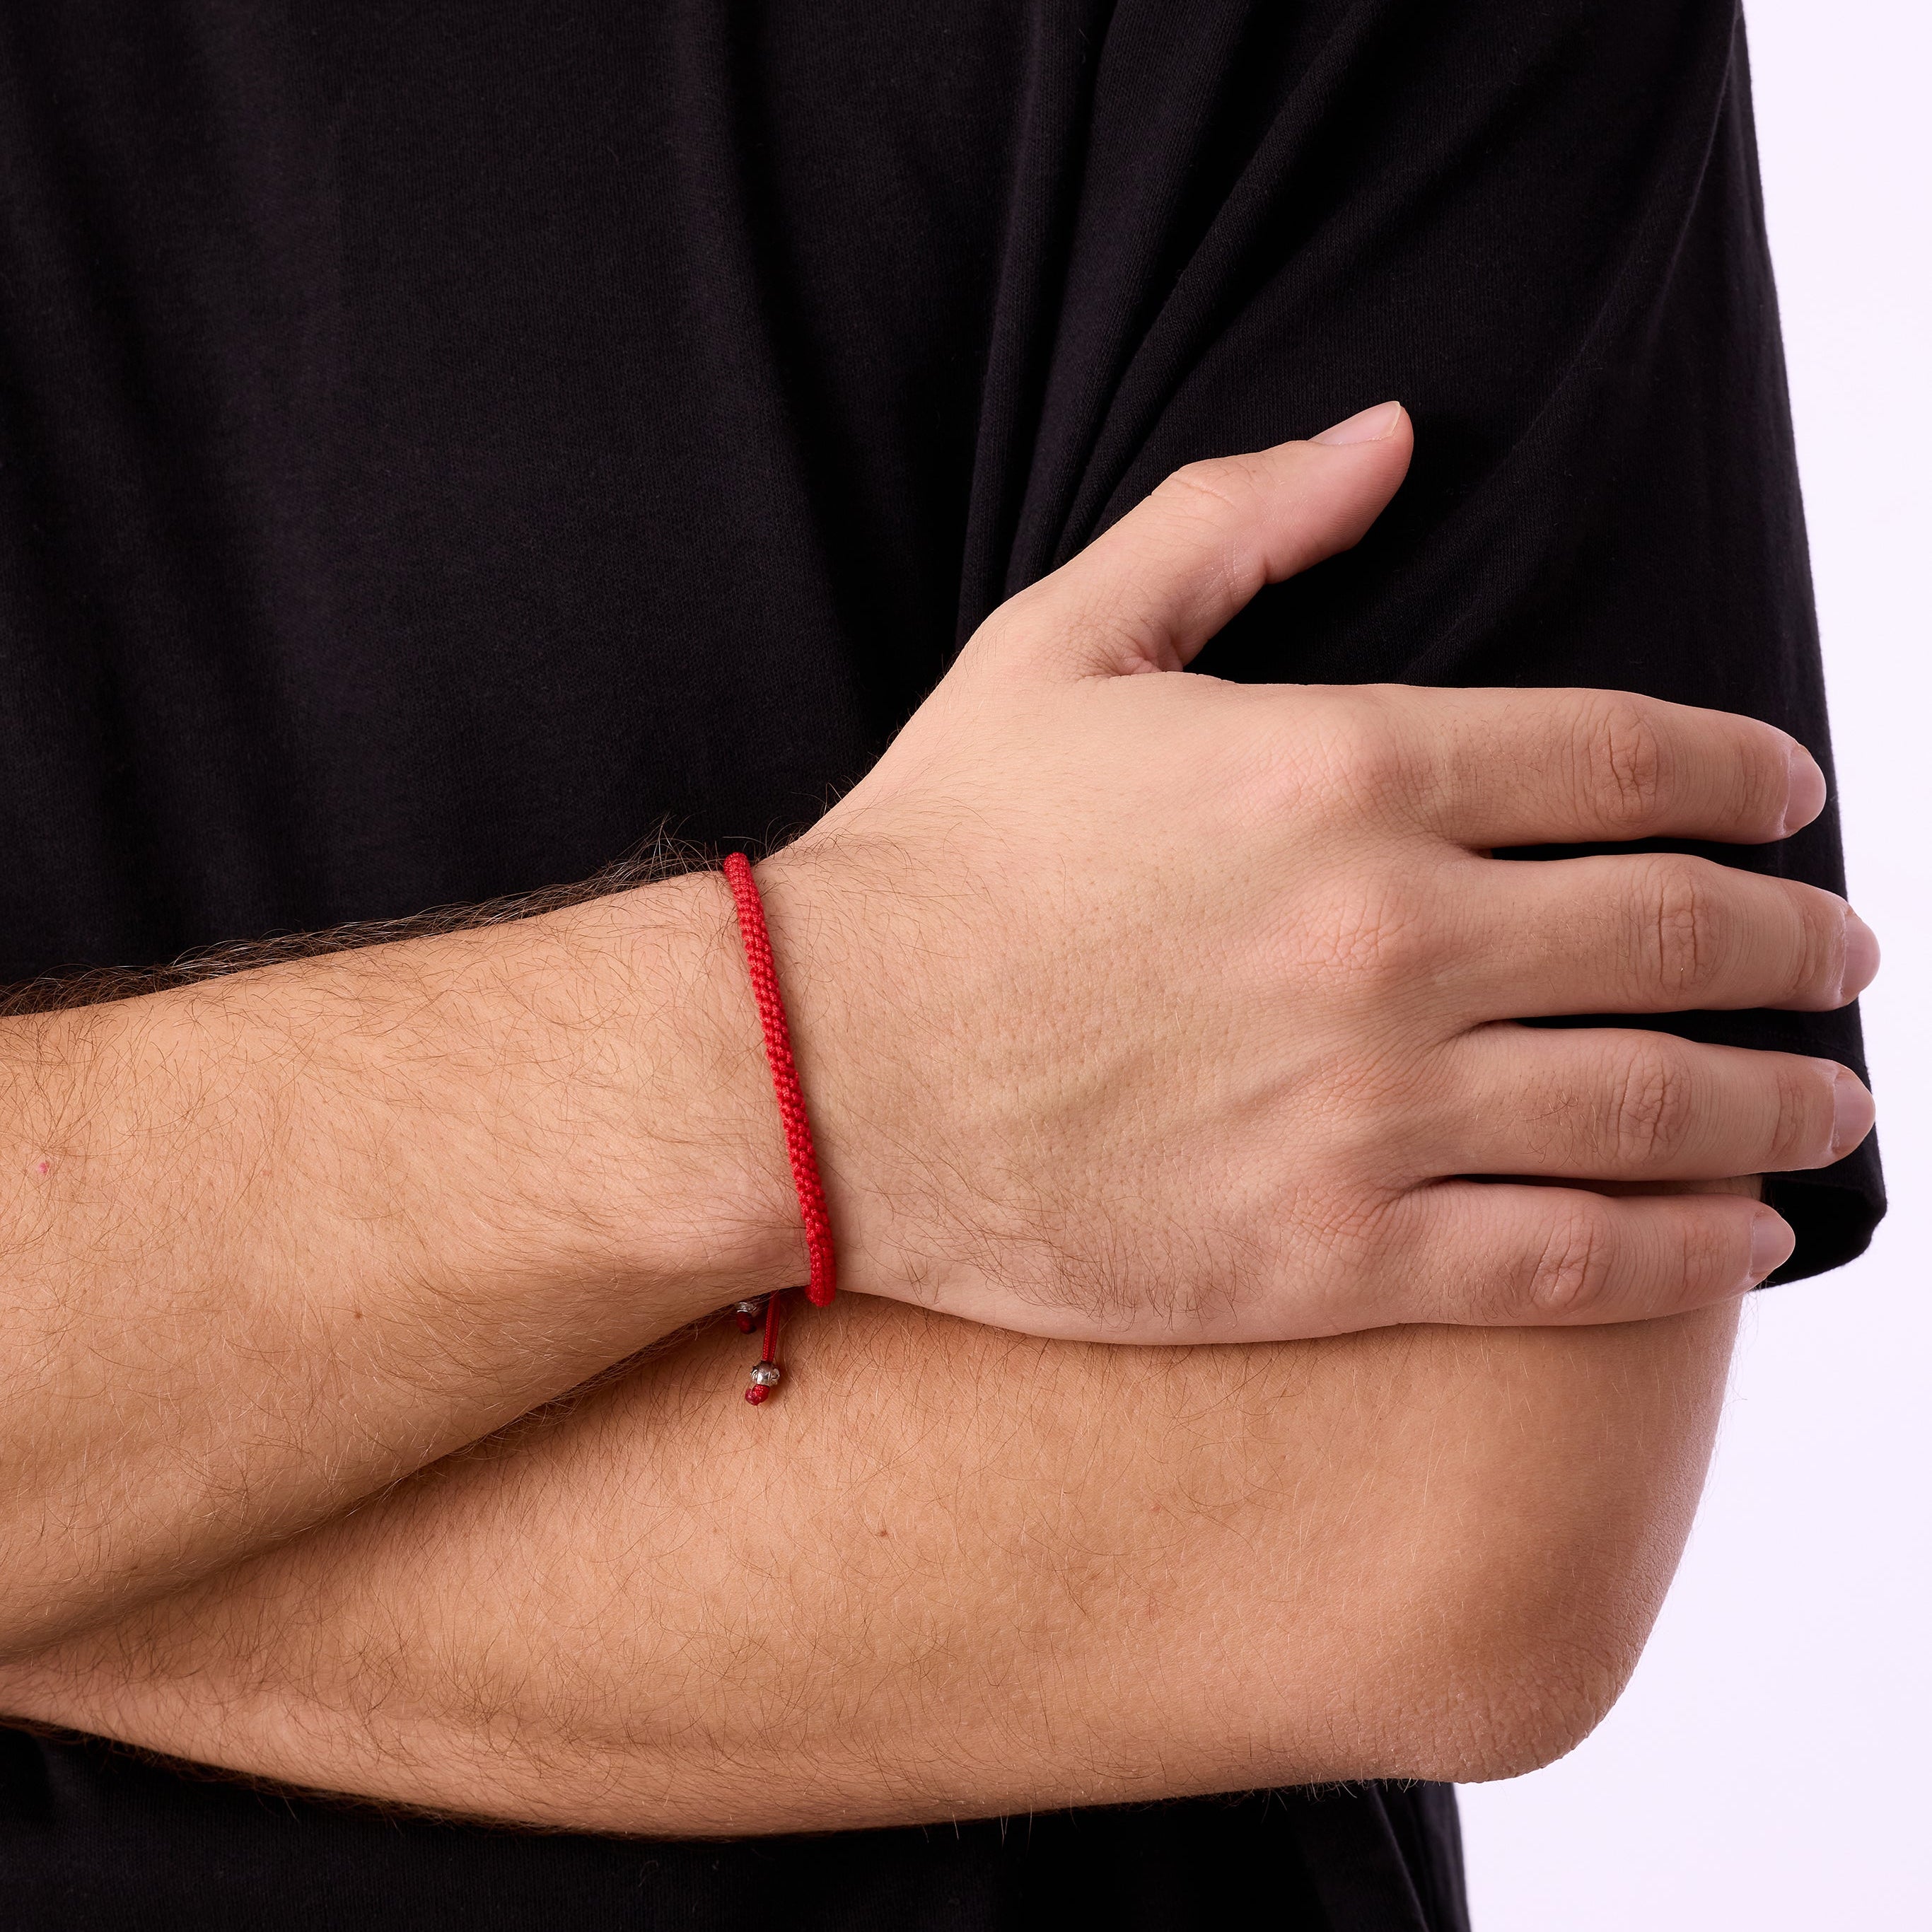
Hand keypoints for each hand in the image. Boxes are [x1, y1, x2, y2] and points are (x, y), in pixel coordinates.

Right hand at [757, 403, 1877, 1340]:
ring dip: (1779, 1097)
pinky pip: (1570, 1259)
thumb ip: (1233, 524)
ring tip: (1830, 1099)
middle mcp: (1388, 937)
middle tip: (1843, 953)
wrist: (815, 1071)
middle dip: (1795, 939)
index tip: (1791, 798)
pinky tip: (1749, 1232)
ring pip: (1657, 1104)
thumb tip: (1388, 435)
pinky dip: (1689, 1246)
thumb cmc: (935, 859)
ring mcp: (1370, 1107)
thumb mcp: (1060, 644)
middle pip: (1678, 931)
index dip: (1744, 774)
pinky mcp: (1331, 1252)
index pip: (1626, 758)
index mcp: (1339, 770)